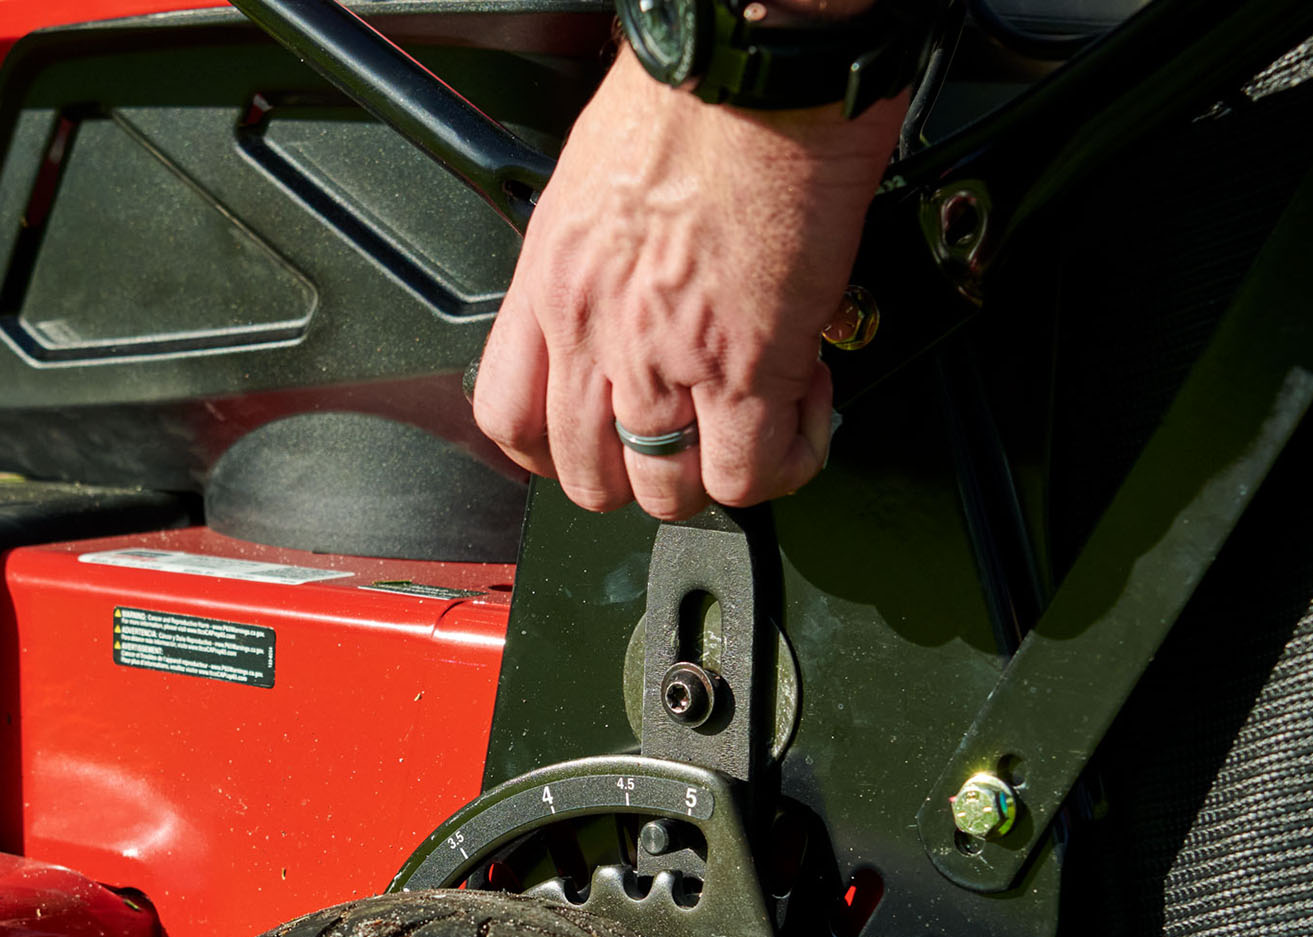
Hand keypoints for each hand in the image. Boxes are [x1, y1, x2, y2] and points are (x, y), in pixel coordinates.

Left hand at [471, 46, 903, 518]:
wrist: (758, 68)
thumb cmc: (696, 93)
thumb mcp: (597, 180)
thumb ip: (601, 259)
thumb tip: (639, 294)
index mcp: (550, 281)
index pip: (510, 418)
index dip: (551, 452)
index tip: (592, 441)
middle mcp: (594, 330)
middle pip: (588, 478)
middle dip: (643, 475)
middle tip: (691, 434)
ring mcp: (665, 360)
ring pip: (667, 492)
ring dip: (715, 474)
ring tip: (755, 422)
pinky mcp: (749, 369)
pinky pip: (751, 476)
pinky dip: (783, 464)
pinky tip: (803, 415)